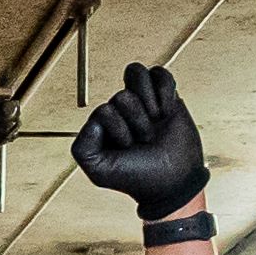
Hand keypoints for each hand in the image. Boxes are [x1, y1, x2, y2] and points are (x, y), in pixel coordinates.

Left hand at [69, 62, 206, 215]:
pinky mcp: (165, 95)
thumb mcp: (100, 171)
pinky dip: (165, 90)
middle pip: (122, 95)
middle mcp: (121, 108)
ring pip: (136, 72)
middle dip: (137, 121)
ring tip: (156, 119)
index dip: (119, 130)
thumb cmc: (137, 177)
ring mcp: (143, 99)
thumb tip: (95, 118)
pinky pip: (160, 72)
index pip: (104, 110)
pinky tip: (168, 111)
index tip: (128, 149)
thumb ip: (82, 148)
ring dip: (149, 100)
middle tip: (145, 140)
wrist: (173, 182)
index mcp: (103, 122)